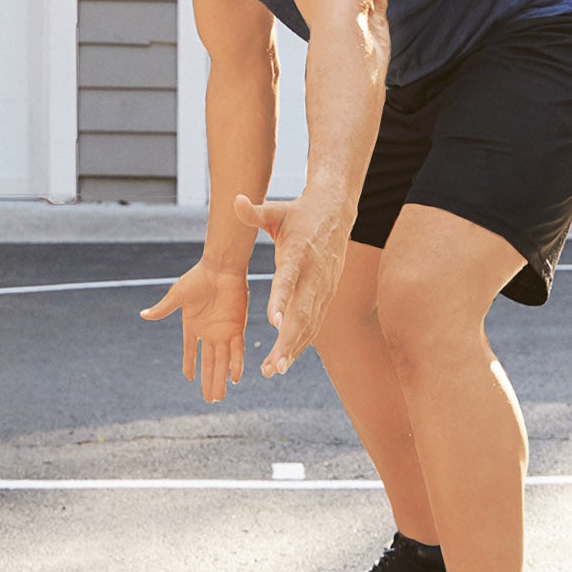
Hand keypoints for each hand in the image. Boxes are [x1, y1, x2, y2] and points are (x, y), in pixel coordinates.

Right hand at [140, 260, 250, 402]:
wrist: (222, 267)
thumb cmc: (199, 278)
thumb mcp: (178, 296)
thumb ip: (163, 309)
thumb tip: (143, 315)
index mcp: (193, 325)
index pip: (191, 351)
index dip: (190, 365)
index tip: (188, 380)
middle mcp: (209, 332)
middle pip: (208, 363)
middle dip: (209, 381)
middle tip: (209, 401)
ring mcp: (224, 331)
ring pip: (222, 361)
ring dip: (221, 379)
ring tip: (219, 397)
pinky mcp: (237, 327)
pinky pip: (237, 350)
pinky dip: (236, 364)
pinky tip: (235, 379)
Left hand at [234, 190, 350, 377]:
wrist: (336, 212)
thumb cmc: (300, 214)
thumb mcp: (277, 211)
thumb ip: (255, 212)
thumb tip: (235, 200)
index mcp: (297, 254)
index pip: (288, 279)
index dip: (281, 300)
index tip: (272, 323)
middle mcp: (313, 274)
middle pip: (302, 312)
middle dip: (288, 342)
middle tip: (274, 367)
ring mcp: (323, 287)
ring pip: (309, 323)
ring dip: (294, 348)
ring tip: (275, 370)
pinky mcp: (326, 294)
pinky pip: (314, 322)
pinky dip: (302, 342)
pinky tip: (288, 359)